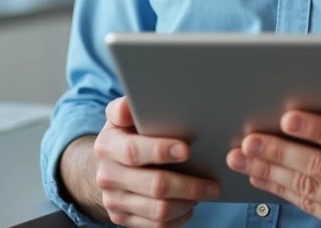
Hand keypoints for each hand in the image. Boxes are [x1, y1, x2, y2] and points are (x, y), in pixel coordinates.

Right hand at [93, 96, 220, 227]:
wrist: (108, 165)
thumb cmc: (126, 134)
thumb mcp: (122, 117)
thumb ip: (127, 108)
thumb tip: (129, 104)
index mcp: (107, 146)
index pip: (134, 151)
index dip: (160, 151)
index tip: (187, 150)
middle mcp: (107, 176)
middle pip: (154, 185)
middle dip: (188, 185)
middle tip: (214, 184)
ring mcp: (114, 201)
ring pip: (159, 210)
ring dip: (188, 202)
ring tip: (206, 192)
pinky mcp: (122, 219)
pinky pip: (156, 226)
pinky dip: (180, 218)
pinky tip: (191, 205)